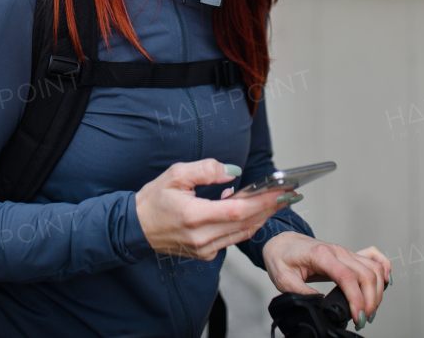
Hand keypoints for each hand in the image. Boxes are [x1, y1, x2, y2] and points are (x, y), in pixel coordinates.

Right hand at [134, 160, 286, 260]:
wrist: (136, 228)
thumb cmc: (154, 200)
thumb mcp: (175, 174)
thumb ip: (205, 170)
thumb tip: (233, 172)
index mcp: (194, 216)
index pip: (237, 211)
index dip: (262, 202)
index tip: (280, 192)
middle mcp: (201, 237)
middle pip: (245, 224)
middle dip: (268, 208)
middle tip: (287, 194)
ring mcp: (204, 249)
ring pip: (241, 234)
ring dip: (260, 217)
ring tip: (275, 200)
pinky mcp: (205, 254)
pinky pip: (231, 239)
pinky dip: (243, 225)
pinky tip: (247, 210)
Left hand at [263, 232, 391, 326]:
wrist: (281, 242)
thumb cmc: (281, 257)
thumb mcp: (283, 278)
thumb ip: (301, 291)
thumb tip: (319, 304)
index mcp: (321, 255)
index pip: (347, 277)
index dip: (356, 299)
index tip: (357, 316)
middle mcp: (337, 251)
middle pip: (366, 274)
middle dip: (370, 300)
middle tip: (363, 318)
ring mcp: (345, 251)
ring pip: (373, 268)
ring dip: (377, 291)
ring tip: (369, 309)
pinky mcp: (348, 255)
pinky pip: (372, 257)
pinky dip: (383, 269)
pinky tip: (385, 281)